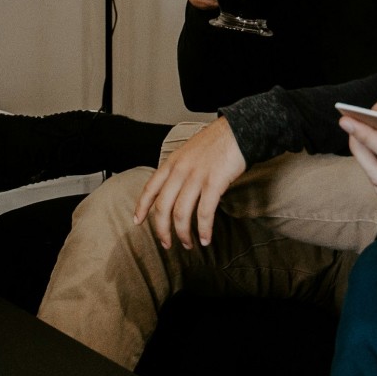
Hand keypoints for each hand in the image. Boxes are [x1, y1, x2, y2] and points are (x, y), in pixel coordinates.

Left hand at [133, 116, 246, 248]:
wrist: (239, 130)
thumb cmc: (217, 142)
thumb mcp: (189, 152)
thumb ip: (179, 170)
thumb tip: (176, 191)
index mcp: (172, 163)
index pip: (150, 188)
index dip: (142, 207)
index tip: (137, 221)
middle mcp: (180, 171)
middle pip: (163, 207)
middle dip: (162, 230)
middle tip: (166, 244)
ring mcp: (196, 177)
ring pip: (181, 214)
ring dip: (183, 234)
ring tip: (189, 245)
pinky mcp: (214, 183)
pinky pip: (205, 213)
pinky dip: (204, 230)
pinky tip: (206, 239)